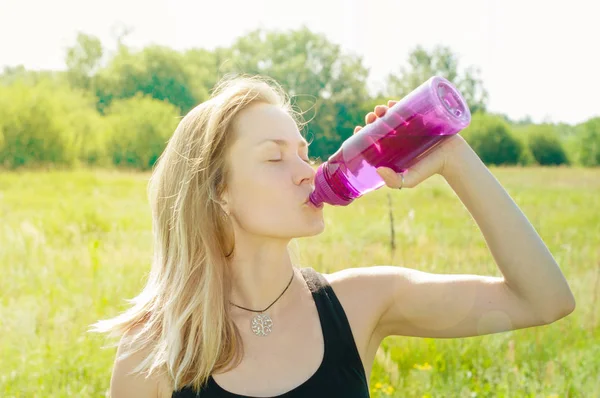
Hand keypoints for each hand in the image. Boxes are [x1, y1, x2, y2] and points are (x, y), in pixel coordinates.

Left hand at [354, 100, 469, 188]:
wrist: (453, 158)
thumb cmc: (429, 169)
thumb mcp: (409, 180)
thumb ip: (394, 181)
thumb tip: (378, 170)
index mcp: (390, 149)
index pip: (372, 140)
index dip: (363, 133)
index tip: (359, 129)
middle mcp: (397, 137)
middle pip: (379, 124)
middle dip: (372, 119)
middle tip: (371, 117)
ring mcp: (408, 126)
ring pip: (390, 115)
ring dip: (382, 109)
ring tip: (380, 109)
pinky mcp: (419, 117)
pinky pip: (406, 107)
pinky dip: (397, 103)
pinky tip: (392, 103)